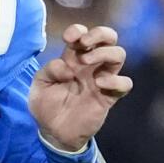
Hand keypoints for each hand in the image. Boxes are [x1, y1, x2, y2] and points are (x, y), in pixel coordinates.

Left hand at [29, 24, 131, 151]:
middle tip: (84, 44)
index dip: (78, 30)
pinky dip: (116, 81)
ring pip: (119, 54)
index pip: (83, 34)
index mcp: (72, 58)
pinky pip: (125, 83)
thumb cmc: (46, 105)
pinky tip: (99, 85)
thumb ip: (48, 71)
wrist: (53, 132)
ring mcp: (101, 79)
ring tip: (86, 63)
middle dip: (100, 33)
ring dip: (105, 53)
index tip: (68, 38)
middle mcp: (90, 65)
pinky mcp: (109, 96)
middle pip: (109, 37)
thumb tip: (66, 66)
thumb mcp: (39, 86)